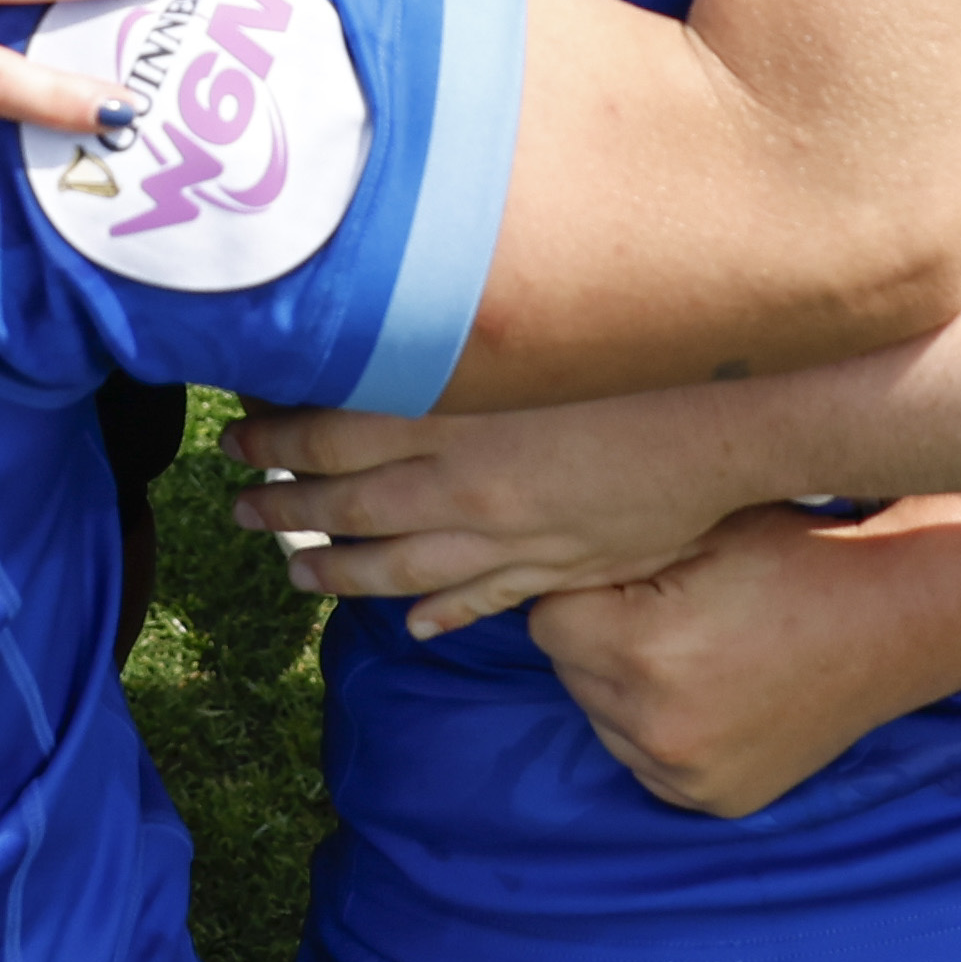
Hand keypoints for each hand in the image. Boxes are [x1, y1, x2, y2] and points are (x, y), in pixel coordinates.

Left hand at [219, 383, 765, 634]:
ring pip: (404, 566)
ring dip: (340, 574)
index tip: (236, 441)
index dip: (276, 442)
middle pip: (352, 508)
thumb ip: (444, 343)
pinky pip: (485, 599)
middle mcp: (468, 486)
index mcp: (451, 420)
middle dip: (286, 512)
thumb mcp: (518, 334)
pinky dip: (442, 615)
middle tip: (238, 515)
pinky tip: (410, 629)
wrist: (724, 417)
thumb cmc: (624, 352)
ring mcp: (512, 537)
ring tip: (296, 576)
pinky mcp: (557, 566)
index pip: (332, 437)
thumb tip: (378, 332)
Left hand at [527, 509, 930, 818]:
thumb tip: (526, 555)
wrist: (893, 621)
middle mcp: (659, 728)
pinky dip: (661, 727)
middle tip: (669, 605)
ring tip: (696, 646)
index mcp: (644, 652)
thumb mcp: (692, 527)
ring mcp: (688, 778)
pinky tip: (712, 689)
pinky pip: (645, 761)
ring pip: (602, 717)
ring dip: (625, 685)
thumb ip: (605, 548)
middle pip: (570, 672)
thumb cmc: (793, 557)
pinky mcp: (715, 802)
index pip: (547, 621)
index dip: (584, 589)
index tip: (631, 575)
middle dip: (600, 636)